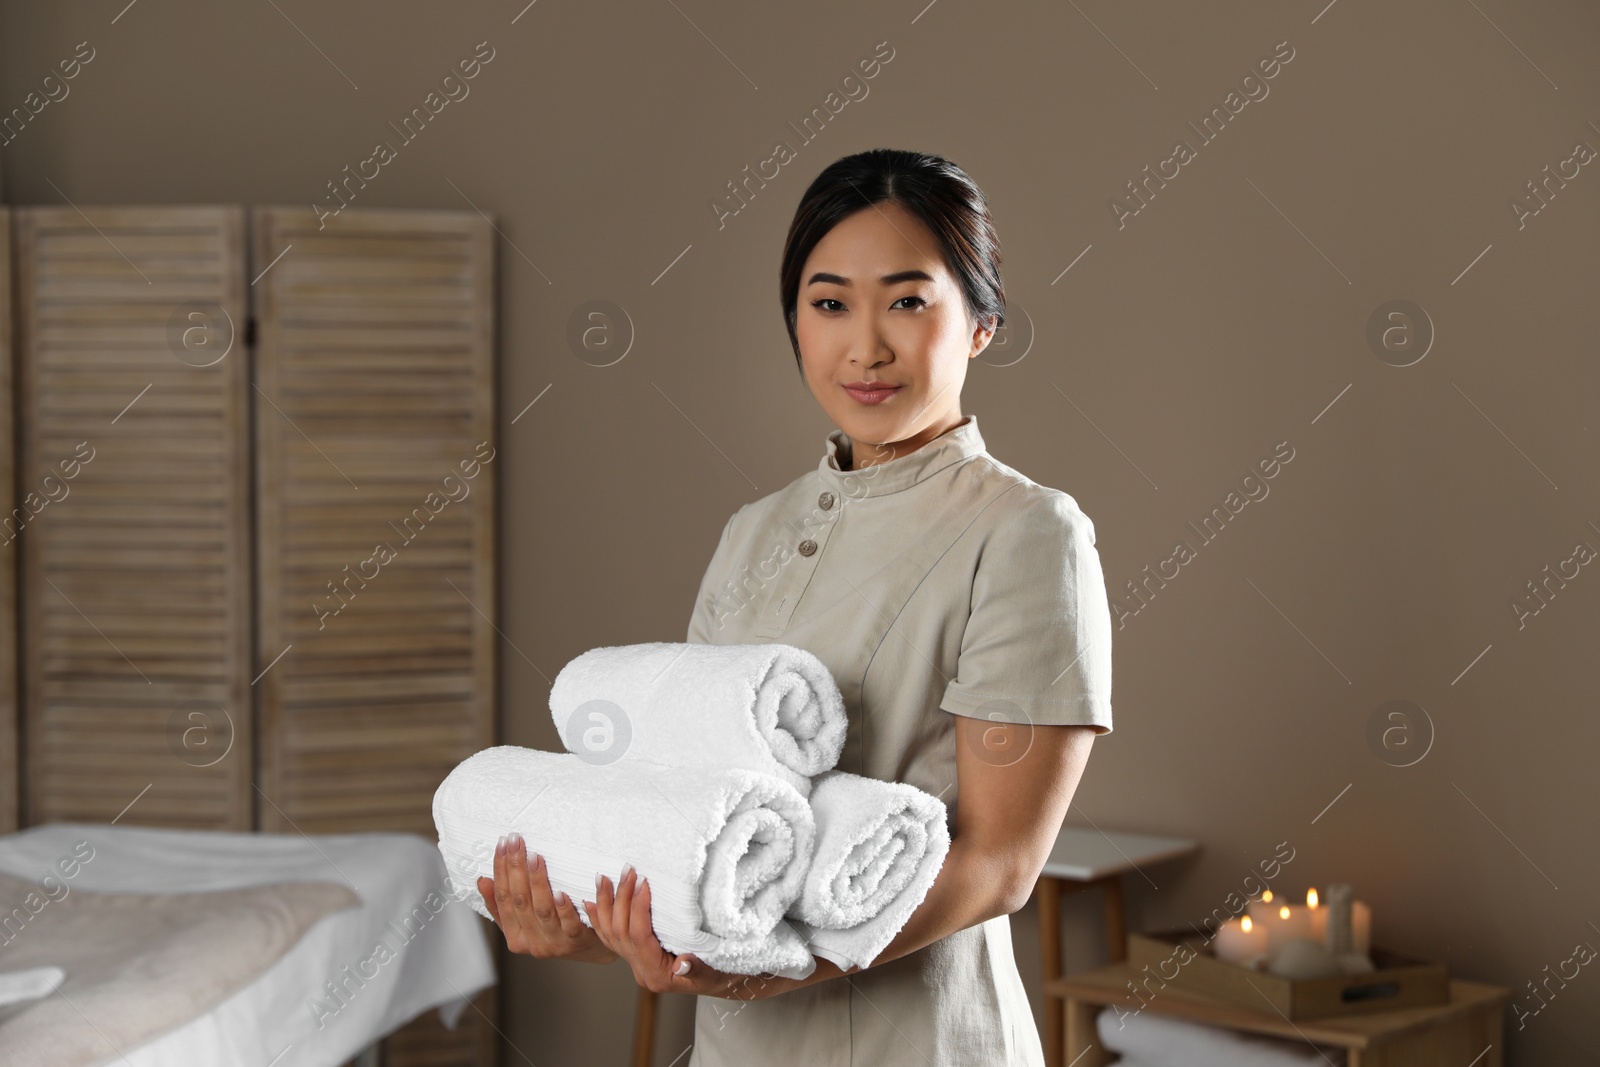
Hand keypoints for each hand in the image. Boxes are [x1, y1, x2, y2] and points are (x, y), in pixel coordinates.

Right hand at [477, 834, 615, 963]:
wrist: (591, 946)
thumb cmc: (554, 926)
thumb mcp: (525, 920)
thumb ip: (501, 905)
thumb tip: (482, 881)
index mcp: (515, 937)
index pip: (502, 899)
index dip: (500, 871)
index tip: (502, 845)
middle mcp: (532, 942)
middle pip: (520, 901)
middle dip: (515, 868)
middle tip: (516, 841)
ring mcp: (555, 942)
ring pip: (542, 909)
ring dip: (537, 881)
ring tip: (534, 857)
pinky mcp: (577, 940)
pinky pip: (569, 923)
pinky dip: (564, 907)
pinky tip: (561, 891)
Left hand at [586, 866, 789, 999]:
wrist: (722, 981)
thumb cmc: (722, 973)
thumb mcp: (714, 971)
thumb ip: (697, 968)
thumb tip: (684, 964)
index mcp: (657, 974)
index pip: (638, 936)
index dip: (638, 907)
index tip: (644, 881)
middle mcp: (642, 971)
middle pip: (620, 932)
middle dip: (620, 899)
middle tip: (627, 870)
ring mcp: (635, 965)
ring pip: (609, 935)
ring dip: (605, 904)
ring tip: (603, 878)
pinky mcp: (635, 957)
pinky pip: (610, 938)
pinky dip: (599, 918)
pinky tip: (592, 902)